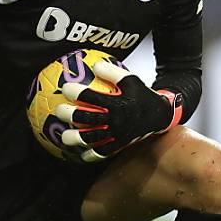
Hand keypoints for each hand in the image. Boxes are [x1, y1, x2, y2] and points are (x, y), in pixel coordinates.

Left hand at [56, 62, 182, 162]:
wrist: (161, 115)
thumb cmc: (142, 95)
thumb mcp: (131, 80)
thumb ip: (112, 72)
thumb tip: (94, 65)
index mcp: (118, 103)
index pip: (93, 98)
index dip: (78, 93)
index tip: (65, 88)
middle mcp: (116, 120)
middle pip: (89, 119)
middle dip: (72, 116)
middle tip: (59, 112)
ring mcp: (118, 134)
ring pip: (93, 139)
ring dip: (76, 139)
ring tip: (63, 137)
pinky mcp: (120, 144)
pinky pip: (104, 152)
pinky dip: (92, 155)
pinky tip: (81, 155)